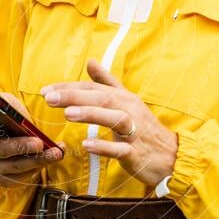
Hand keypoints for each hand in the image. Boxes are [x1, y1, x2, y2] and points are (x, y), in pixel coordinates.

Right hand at [0, 92, 64, 187]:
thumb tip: (16, 113)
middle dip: (21, 146)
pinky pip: (23, 177)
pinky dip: (41, 166)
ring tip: (55, 152)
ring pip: (15, 165)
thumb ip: (9, 107)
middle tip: (38, 142)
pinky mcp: (4, 180)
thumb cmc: (12, 121)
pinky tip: (53, 157)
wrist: (18, 139)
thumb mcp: (10, 108)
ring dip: (38, 159)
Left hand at [40, 59, 177, 188]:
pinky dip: (104, 147)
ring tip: (68, 114)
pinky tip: (87, 145)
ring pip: (114, 119)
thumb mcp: (127, 101)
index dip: (69, 88)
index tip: (46, 90)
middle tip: (49, 97)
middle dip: (75, 97)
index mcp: (124, 98)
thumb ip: (107, 82)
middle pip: (102, 98)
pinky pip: (121, 150)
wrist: (172, 156)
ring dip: (91, 114)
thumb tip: (90, 61)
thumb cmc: (145, 129)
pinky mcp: (137, 154)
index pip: (93, 88)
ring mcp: (135, 133)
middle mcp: (130, 111)